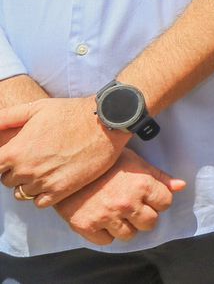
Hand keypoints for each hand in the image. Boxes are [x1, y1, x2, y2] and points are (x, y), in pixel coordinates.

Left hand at [0, 97, 128, 207]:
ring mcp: (44, 182)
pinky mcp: (62, 191)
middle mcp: (26, 169)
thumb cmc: (71, 112)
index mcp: (16, 151)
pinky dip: (42, 195)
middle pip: (7, 181)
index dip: (2, 162)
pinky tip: (52, 180)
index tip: (13, 157)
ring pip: (22, 193)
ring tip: (45, 169)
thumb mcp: (36, 108)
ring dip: (29, 183)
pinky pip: (40, 203)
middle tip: (34, 159)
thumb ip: (7, 118)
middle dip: (15, 172)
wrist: (106, 122)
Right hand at [52, 148, 184, 245]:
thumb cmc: (104, 163)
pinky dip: (105, 233)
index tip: (148, 197)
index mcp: (142, 184)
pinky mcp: (87, 227)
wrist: (66, 169)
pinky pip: (106, 241)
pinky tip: (102, 219)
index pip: (166, 203)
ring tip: (117, 213)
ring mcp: (106, 217)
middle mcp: (127, 203)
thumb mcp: (135, 162)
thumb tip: (181, 186)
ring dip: (126, 226)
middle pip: (150, 223)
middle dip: (145, 216)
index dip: (158, 200)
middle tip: (133, 208)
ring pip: (129, 235)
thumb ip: (159, 177)